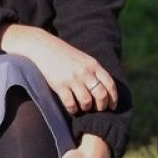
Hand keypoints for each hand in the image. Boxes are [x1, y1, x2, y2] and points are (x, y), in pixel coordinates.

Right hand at [0, 24, 116, 114]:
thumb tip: (104, 89)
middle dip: (102, 106)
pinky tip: (72, 109)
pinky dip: (73, 109)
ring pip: (86, 101)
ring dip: (86, 108)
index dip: (113, 98)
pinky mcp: (59, 85)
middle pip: (100, 94)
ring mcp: (72, 79)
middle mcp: (85, 72)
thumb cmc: (64, 55)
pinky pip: (70, 103)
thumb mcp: (84, 59)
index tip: (112, 106)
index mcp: (93, 65)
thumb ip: (94, 71)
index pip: (110, 84)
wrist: (43, 48)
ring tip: (83, 108)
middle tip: (98, 110)